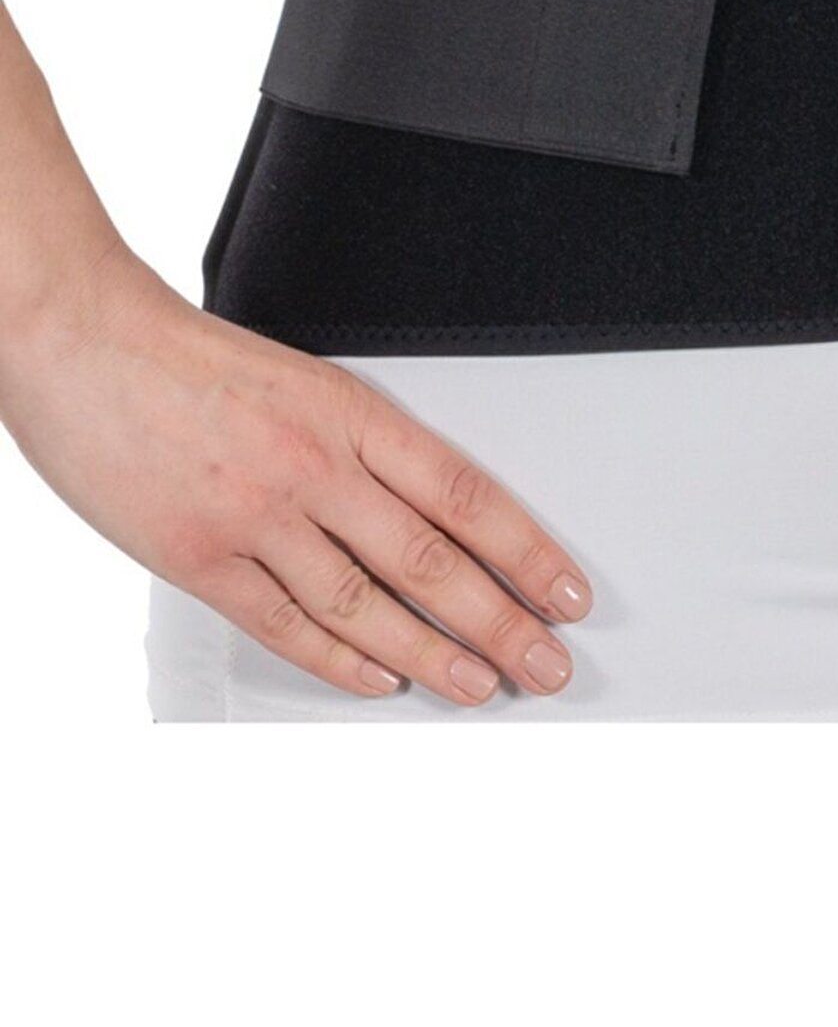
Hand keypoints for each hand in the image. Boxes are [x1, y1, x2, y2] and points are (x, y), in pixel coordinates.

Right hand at [0, 246, 591, 704]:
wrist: (86, 341)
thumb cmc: (187, 356)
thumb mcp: (302, 378)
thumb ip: (358, 443)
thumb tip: (428, 513)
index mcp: (348, 411)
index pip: (464, 492)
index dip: (525, 550)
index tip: (564, 590)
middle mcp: (313, 465)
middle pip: (431, 560)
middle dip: (502, 621)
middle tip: (546, 663)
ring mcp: (257, 517)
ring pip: (368, 605)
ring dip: (434, 654)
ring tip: (480, 685)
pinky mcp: (200, 558)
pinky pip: (287, 625)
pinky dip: (340, 662)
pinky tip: (382, 680)